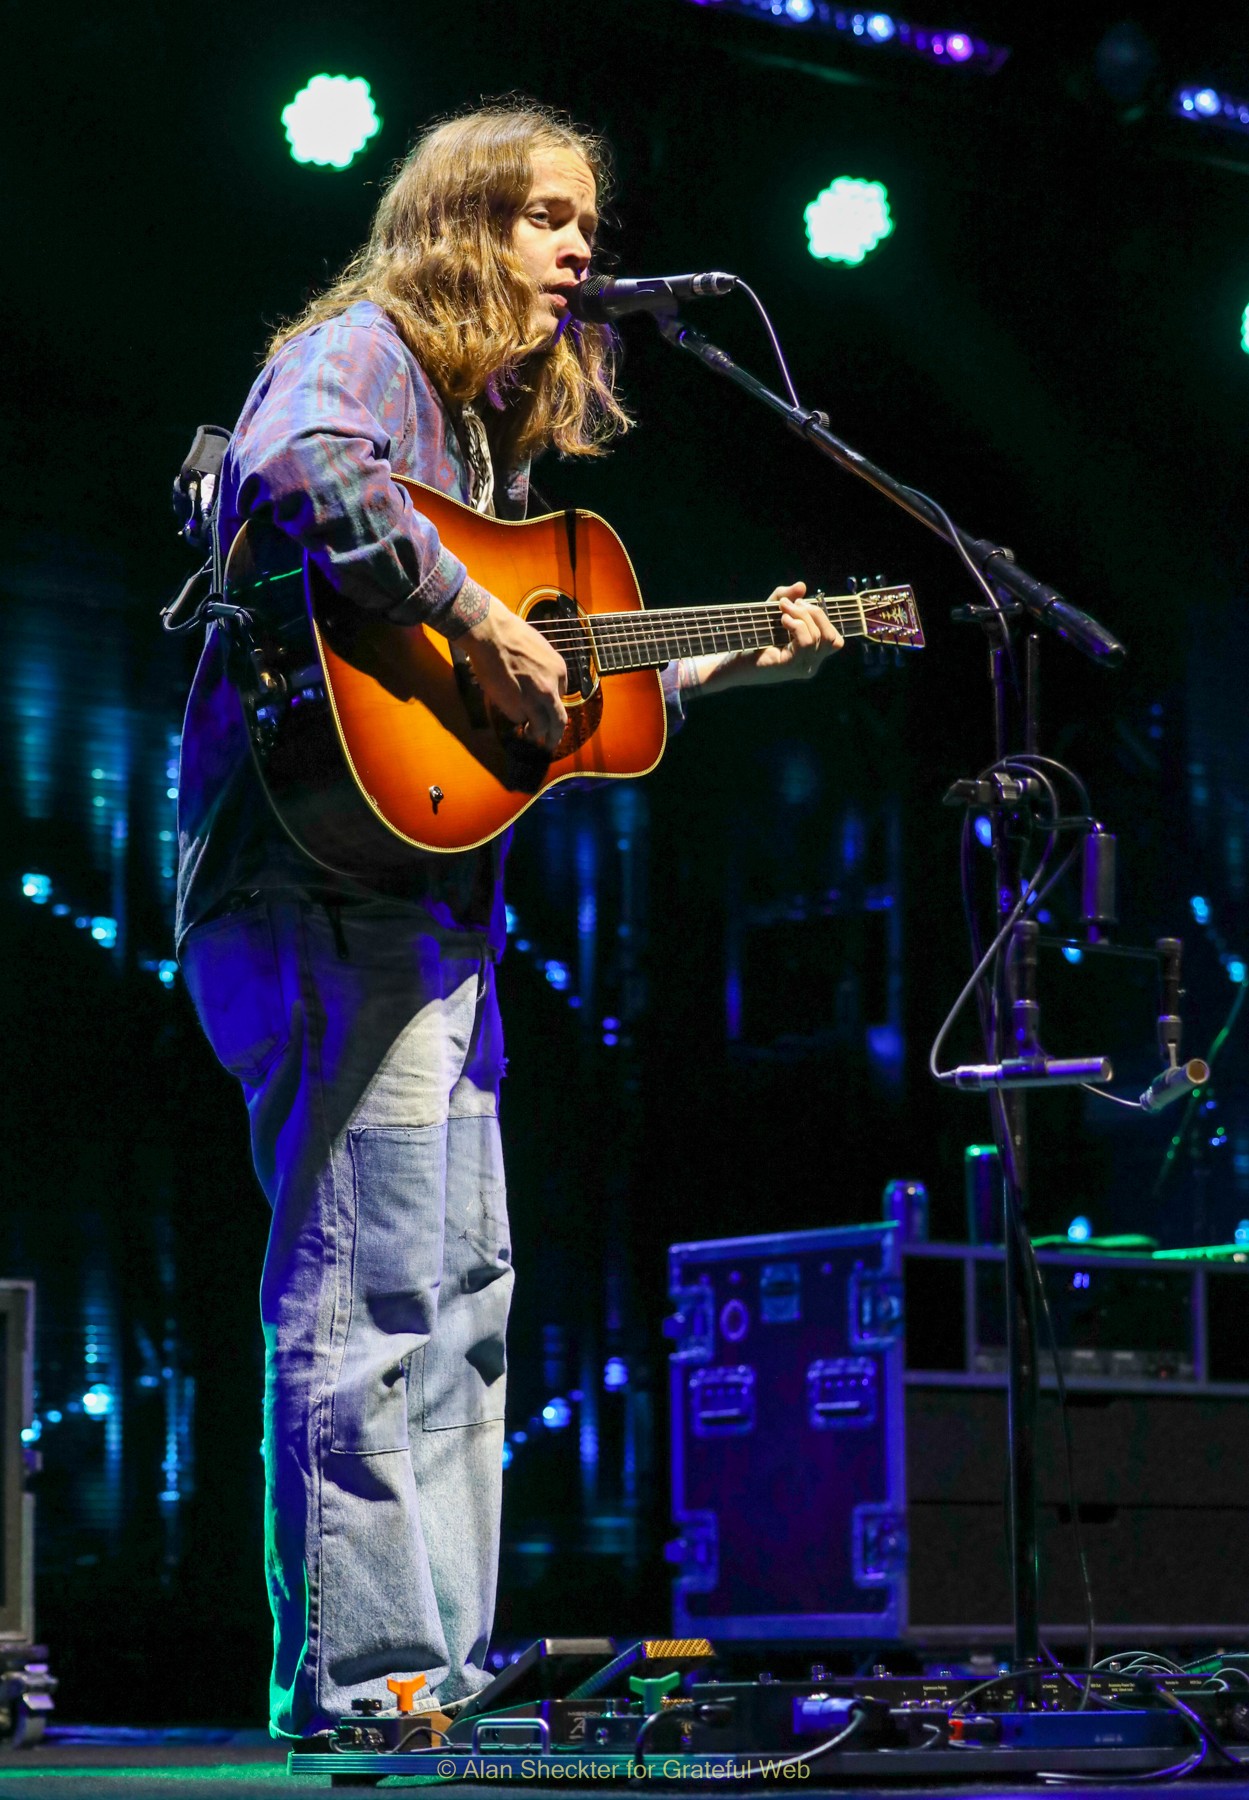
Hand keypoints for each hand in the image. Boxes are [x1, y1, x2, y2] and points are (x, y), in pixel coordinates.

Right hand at [461, 598, 567, 752]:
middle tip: (551, 743)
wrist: (492, 634)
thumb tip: (540, 680)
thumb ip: (545, 668)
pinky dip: (514, 717)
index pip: (561, 695)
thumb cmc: (512, 635)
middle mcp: (551, 688)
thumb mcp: (540, 649)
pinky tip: (508, 711)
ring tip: (529, 735)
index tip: (547, 711)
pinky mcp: (515, 706)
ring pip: (540, 727)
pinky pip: (518, 718)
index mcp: (560, 670)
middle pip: (559, 721)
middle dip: (555, 735)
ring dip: (535, 733)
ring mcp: (534, 700)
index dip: (552, 705)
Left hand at [747, 582, 843, 682]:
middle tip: (790, 604)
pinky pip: (806, 642)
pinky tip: (782, 620)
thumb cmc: (751, 639)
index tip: (799, 604)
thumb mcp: (771, 613)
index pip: (834, 640)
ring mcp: (802, 668)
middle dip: (813, 613)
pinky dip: (796, 625)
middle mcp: (810, 665)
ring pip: (819, 637)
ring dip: (802, 616)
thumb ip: (786, 598)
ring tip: (783, 611)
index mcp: (811, 656)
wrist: (730, 662)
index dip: (822, 618)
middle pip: (830, 636)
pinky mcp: (790, 667)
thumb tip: (802, 585)